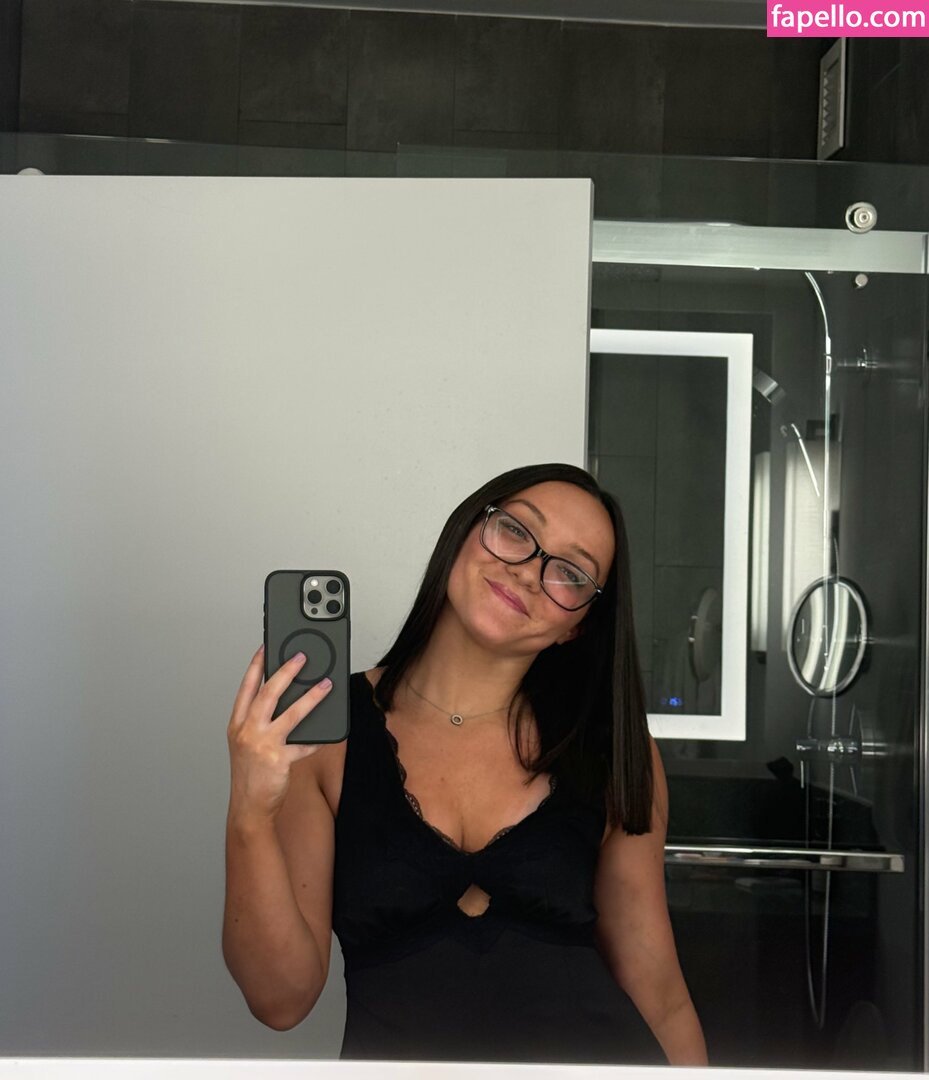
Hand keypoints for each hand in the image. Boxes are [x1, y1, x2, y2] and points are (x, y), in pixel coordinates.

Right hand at [226, 645, 333, 821]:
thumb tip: (287, 700)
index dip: (254, 666)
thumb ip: (260, 723)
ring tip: (326, 684)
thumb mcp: (246, 744)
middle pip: (267, 693)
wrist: (249, 808)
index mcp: (237, 724)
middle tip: (301, 657)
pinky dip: (318, 738)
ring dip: (311, 696)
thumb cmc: (250, 776)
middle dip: (285, 672)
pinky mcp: (278, 759)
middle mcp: (246, 731)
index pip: (245, 688)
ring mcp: (262, 745)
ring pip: (290, 713)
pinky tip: (329, 734)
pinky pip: (304, 743)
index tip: (264, 648)